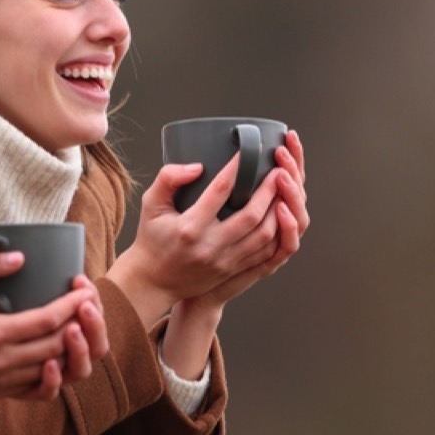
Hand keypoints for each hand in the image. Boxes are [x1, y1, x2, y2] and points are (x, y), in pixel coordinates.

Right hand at [0, 252, 96, 400]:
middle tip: (89, 304)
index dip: (71, 305)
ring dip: (72, 349)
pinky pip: (39, 391)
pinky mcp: (0, 392)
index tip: (84, 289)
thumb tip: (21, 257)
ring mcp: (1, 381)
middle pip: (55, 345)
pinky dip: (57, 377)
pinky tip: (62, 358)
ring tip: (81, 326)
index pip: (46, 321)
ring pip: (52, 369)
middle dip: (79, 323)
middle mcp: (0, 362)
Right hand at [107, 152, 284, 326]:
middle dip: (269, 191)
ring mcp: (224, 261)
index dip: (236, 169)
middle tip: (278, 170)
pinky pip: (264, 252)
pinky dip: (276, 233)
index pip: (220, 191)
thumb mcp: (150, 205)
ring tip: (283, 191)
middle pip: (251, 216)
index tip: (247, 152)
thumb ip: (168, 179)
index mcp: (189, 227)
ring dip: (277, 211)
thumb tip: (198, 167)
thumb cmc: (151, 239)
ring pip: (263, 236)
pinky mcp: (232, 270)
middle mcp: (210, 246)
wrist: (153, 282)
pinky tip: (280, 216)